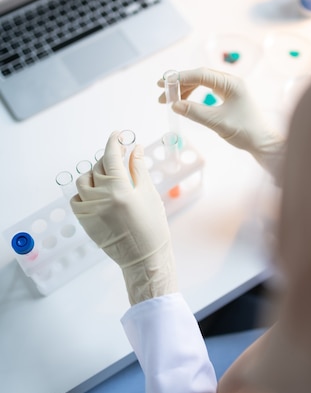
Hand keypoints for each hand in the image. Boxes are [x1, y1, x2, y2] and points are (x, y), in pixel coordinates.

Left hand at [70, 131, 176, 304]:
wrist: (143, 258)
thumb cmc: (152, 226)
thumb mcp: (148, 194)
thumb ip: (138, 168)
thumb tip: (135, 148)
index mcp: (121, 189)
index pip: (112, 156)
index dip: (114, 142)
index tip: (117, 134)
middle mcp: (101, 197)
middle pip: (99, 167)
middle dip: (109, 160)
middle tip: (121, 162)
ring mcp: (90, 209)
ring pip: (84, 181)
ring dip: (94, 175)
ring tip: (108, 180)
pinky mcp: (83, 220)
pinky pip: (76, 199)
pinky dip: (84, 193)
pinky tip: (97, 196)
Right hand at [158, 67, 284, 179]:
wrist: (262, 142)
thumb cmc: (244, 131)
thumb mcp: (217, 122)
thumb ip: (195, 112)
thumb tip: (175, 105)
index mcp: (231, 83)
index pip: (200, 74)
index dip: (179, 78)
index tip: (163, 84)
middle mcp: (231, 82)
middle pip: (200, 76)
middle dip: (180, 84)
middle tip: (163, 94)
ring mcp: (230, 88)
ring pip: (202, 82)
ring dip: (185, 90)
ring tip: (170, 101)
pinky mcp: (229, 96)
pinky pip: (207, 90)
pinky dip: (194, 95)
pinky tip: (185, 102)